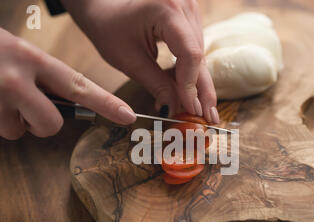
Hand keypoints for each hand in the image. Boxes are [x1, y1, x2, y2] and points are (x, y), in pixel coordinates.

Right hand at [0, 19, 135, 140]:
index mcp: (31, 58)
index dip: (106, 104)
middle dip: (42, 124)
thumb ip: (42, 75)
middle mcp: (15, 81)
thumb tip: (68, 103)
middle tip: (24, 107)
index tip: (127, 116)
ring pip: (18, 132)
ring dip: (7, 119)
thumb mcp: (16, 49)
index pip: (78, 85)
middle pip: (51, 125)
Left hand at [62, 0, 218, 122]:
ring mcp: (189, 10)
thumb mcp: (129, 60)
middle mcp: (184, 6)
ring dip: (198, 84)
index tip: (190, 110)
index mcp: (167, 10)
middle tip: (209, 119)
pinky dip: (190, 72)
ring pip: (199, 55)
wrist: (104, 7)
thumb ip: (156, 84)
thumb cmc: (109, 28)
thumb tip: (174, 110)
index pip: (189, 54)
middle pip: (199, 55)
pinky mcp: (188, 18)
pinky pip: (194, 49)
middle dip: (203, 90)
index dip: (191, 85)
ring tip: (199, 111)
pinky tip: (189, 93)